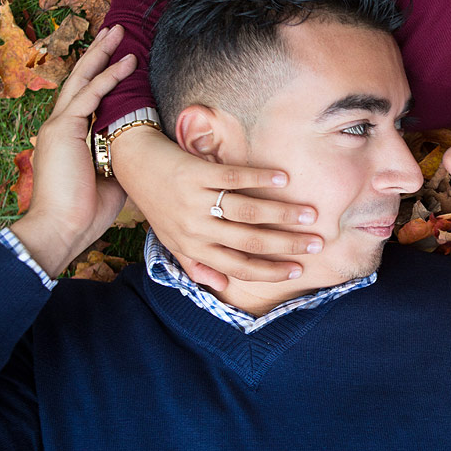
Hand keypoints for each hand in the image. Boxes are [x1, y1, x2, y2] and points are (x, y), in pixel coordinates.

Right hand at [11, 26, 135, 275]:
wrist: (60, 230)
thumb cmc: (84, 214)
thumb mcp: (112, 180)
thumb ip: (124, 161)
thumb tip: (148, 154)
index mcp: (68, 139)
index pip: (87, 98)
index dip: (102, 77)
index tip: (119, 59)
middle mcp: (59, 127)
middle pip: (81, 81)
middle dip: (98, 54)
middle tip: (115, 31)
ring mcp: (58, 127)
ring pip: (82, 80)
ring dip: (101, 55)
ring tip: (118, 33)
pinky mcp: (62, 130)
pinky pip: (89, 96)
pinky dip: (108, 78)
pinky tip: (125, 62)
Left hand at [109, 124, 323, 291]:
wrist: (134, 164)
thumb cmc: (157, 203)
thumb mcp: (171, 239)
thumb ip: (196, 264)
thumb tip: (221, 286)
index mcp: (193, 247)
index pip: (237, 267)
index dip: (270, 272)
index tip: (298, 270)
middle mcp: (195, 227)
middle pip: (250, 241)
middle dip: (287, 244)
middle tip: (316, 243)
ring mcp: (196, 200)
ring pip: (248, 212)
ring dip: (283, 214)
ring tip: (309, 214)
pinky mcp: (196, 173)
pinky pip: (234, 178)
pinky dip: (261, 179)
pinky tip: (283, 180)